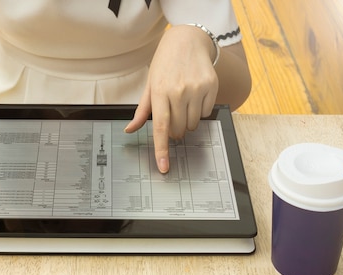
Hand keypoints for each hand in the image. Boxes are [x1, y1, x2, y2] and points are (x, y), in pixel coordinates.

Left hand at [124, 25, 218, 172]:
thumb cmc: (165, 64)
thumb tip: (130, 129)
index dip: (162, 149)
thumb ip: (142, 111)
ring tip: (183, 103)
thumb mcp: (150, 84)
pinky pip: (207, 113)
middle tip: (172, 115)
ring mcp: (197, 89)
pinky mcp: (212, 87)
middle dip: (174, 130)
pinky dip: (200, 111)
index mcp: (160, 92)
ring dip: (187, 121)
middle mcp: (179, 91)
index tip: (163, 166)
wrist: (187, 40)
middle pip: (178, 130)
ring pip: (193, 124)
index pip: (161, 128)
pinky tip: (195, 96)